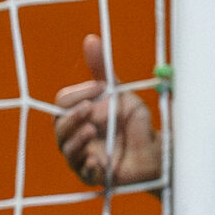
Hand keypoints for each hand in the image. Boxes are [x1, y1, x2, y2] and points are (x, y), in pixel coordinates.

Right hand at [53, 35, 163, 187]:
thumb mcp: (119, 91)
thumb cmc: (134, 120)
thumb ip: (101, 69)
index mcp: (78, 114)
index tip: (102, 87)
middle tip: (90, 109)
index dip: (78, 94)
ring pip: (66, 150)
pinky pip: (83, 174)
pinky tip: (99, 161)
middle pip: (58, 126)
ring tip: (90, 130)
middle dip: (71, 117)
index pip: (62, 102)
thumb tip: (90, 38)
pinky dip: (89, 167)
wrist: (155, 149)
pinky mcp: (95, 176)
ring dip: (76, 139)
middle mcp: (75, 135)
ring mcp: (82, 157)